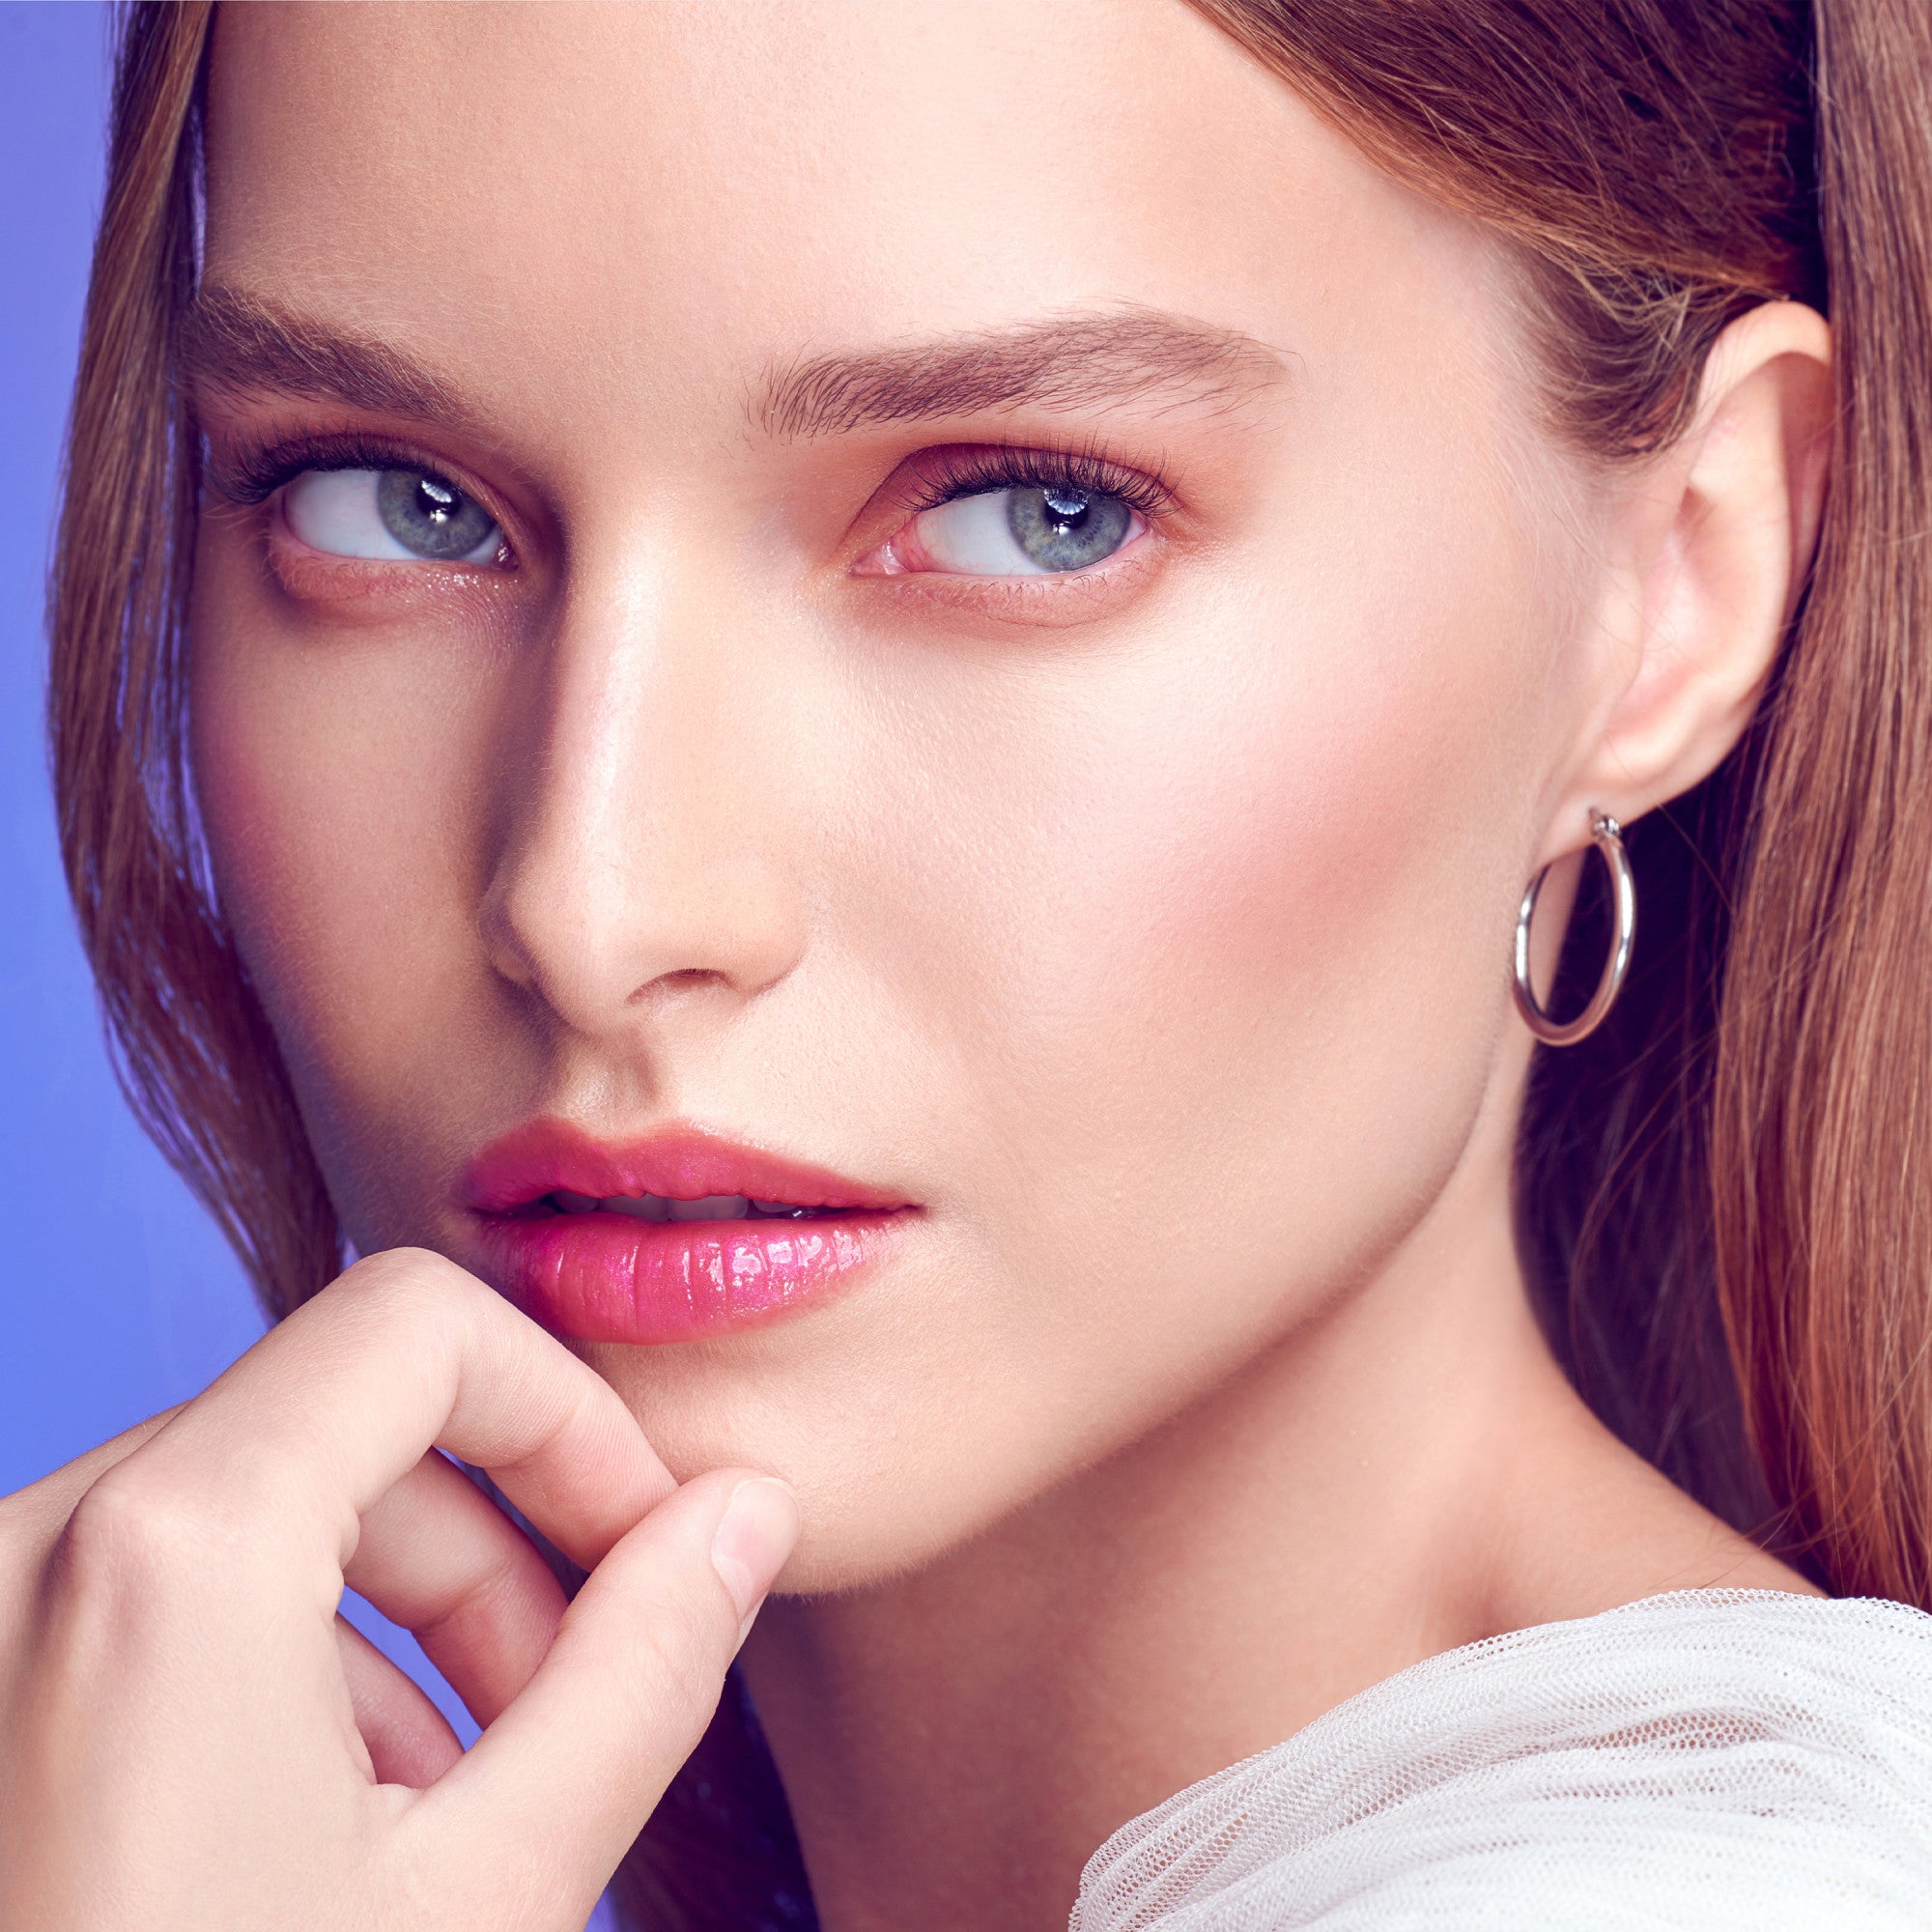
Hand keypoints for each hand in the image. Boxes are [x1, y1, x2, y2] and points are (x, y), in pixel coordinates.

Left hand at [0, 1248, 798, 1930]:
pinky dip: (276, 1663)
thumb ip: (645, 1666)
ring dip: (399, 1619)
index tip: (646, 1540)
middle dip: (496, 1546)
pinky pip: (150, 1594)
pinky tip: (330, 1834)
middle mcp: (36, 1543)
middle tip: (578, 1702)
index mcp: (172, 1548)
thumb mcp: (492, 1892)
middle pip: (345, 1425)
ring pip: (252, 1509)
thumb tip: (743, 1516)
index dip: (568, 1415)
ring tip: (464, 1797)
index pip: (420, 1322)